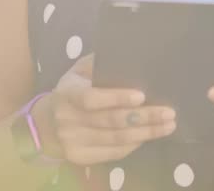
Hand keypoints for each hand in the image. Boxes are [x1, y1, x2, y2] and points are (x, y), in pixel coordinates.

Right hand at [37, 54, 176, 164]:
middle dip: (143, 118)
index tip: (142, 95)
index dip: (116, 98)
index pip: (91, 99)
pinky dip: (134, 145)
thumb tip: (131, 54)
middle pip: (110, 121)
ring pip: (116, 140)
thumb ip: (98, 64)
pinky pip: (113, 153)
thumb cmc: (70, 92)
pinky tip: (149, 136)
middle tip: (169, 112)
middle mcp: (68, 120)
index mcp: (67, 94)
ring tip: (168, 125)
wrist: (44, 126)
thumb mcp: (77, 73)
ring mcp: (73, 142)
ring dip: (146, 133)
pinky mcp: (81, 158)